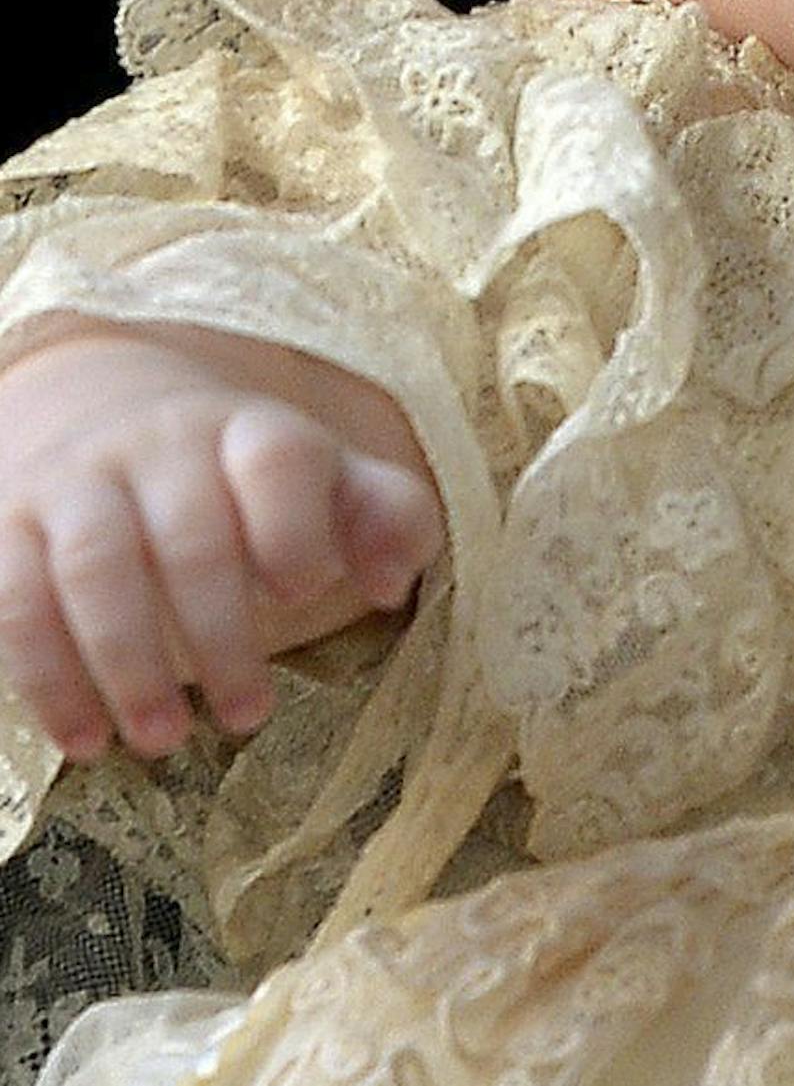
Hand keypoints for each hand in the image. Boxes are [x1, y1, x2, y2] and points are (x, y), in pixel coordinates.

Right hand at [0, 322, 442, 761]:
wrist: (113, 419)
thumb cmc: (247, 483)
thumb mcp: (329, 482)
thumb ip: (388, 519)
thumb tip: (388, 582)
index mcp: (252, 431)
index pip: (278, 458)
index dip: (295, 526)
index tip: (305, 592)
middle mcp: (162, 444)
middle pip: (191, 536)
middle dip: (222, 635)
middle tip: (249, 715)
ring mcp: (80, 481)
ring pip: (96, 568)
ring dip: (130, 665)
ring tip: (164, 740)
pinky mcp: (10, 523)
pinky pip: (16, 599)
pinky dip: (47, 677)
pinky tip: (84, 738)